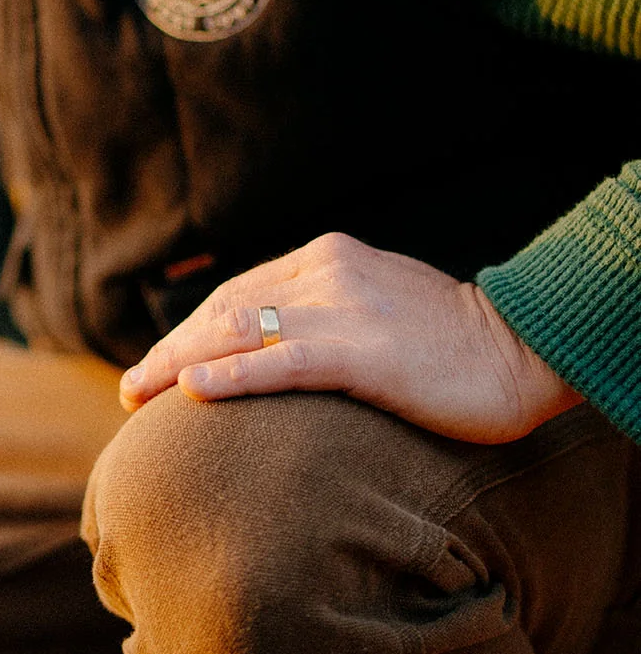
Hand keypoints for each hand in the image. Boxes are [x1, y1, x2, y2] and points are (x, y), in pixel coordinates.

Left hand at [119, 232, 581, 443]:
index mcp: (327, 259)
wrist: (521, 349)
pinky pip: (282, 362)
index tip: (156, 366)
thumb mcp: (379, 305)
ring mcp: (343, 310)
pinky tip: (194, 391)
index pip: (236, 293)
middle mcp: (325, 273)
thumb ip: (329, 311)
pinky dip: (231, 375)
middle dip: (170, 350)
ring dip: (178, 364)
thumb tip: (277, 340)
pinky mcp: (362, 353)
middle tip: (131, 389)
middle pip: (224, 310)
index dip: (188, 331)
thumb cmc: (453, 341)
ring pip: (237, 331)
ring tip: (140, 395)